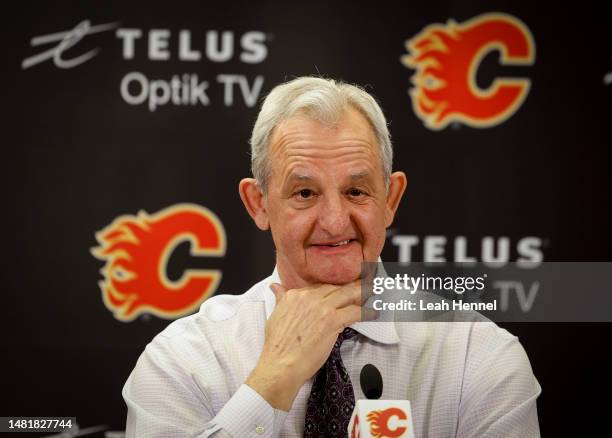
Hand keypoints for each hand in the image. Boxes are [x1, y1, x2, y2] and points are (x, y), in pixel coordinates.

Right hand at [245, 281, 374, 409]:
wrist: (281, 365)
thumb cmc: (278, 347)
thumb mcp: (275, 316)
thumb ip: (281, 299)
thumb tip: (276, 287)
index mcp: (295, 295)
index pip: (320, 286)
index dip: (334, 287)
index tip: (342, 288)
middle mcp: (308, 297)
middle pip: (336, 286)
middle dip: (352, 285)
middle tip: (364, 283)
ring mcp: (321, 308)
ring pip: (348, 294)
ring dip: (363, 292)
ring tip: (373, 291)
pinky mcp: (332, 321)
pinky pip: (354, 311)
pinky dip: (366, 312)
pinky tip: (373, 312)